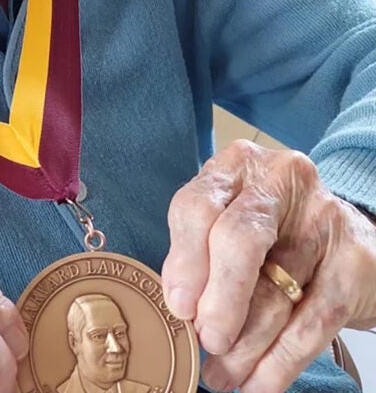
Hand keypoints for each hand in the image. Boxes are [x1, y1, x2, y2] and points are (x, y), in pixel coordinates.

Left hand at [161, 139, 375, 392]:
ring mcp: (323, 218)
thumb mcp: (226, 220)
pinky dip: (280, 362)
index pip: (198, 206)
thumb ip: (197, 250)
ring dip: (244, 346)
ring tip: (222, 374)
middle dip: (218, 300)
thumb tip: (178, 302)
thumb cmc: (269, 228)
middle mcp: (281, 180)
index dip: (184, 261)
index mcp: (237, 164)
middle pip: (238, 240)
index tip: (178, 307)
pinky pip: (311, 323)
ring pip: (274, 292)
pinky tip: (258, 383)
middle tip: (206, 340)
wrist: (345, 236)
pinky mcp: (355, 261)